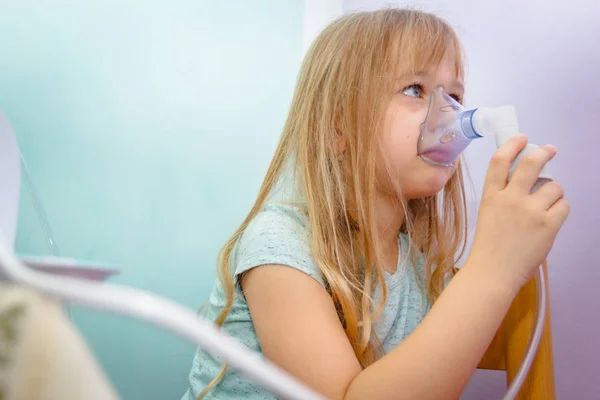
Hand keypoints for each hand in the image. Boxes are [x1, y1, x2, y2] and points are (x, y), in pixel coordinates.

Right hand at [467, 134, 569, 291]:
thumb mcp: (489, 215)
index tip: (523, 138)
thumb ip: (504, 198)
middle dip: (544, 152)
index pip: (500, 161)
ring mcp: (529, 210)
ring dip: (554, 194)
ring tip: (547, 207)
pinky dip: (560, 211)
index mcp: (491, 196)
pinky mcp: (547, 224)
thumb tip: (530, 183)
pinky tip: (550, 223)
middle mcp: (509, 198)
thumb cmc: (489, 248)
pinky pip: (564, 206)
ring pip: (554, 186)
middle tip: (550, 150)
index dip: (512, 145)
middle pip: (531, 163)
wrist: (492, 273)